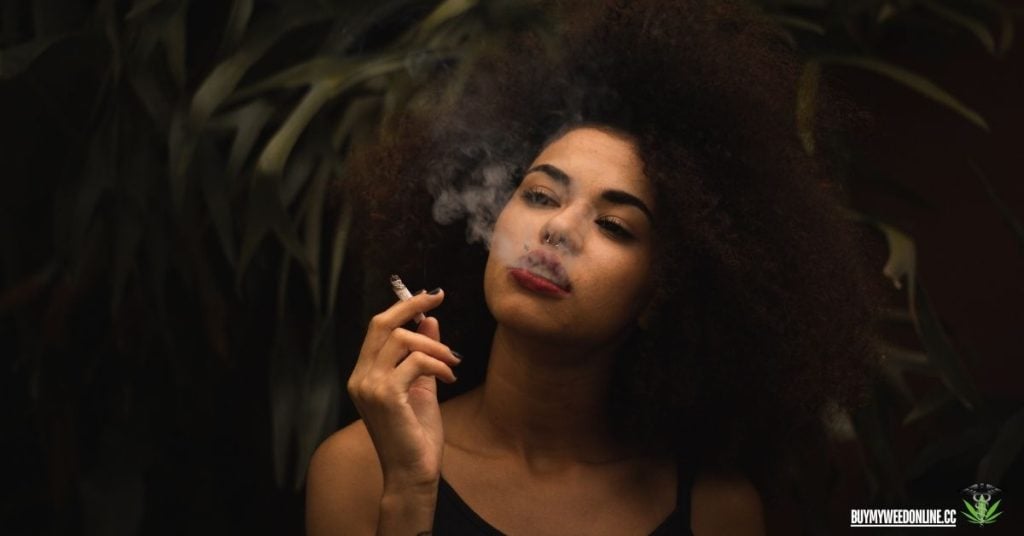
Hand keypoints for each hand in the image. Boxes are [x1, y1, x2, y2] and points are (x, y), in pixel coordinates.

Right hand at [347, 289, 459, 493]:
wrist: (412, 474)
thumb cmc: (416, 436)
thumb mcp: (422, 386)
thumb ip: (423, 354)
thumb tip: (430, 321)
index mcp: (364, 375)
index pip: (377, 328)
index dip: (403, 307)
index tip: (430, 296)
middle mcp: (360, 378)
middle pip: (382, 324)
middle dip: (412, 306)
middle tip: (439, 299)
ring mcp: (369, 386)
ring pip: (402, 340)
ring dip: (435, 346)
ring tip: (452, 363)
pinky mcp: (385, 395)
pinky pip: (416, 361)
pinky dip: (438, 364)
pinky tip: (449, 378)